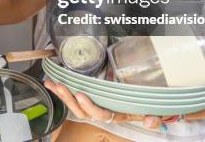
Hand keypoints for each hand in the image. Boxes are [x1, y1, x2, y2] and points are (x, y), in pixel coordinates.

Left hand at [44, 80, 166, 128]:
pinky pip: (72, 97)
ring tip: (52, 84)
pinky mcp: (88, 98)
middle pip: (82, 110)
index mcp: (116, 115)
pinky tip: (51, 83)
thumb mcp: (154, 112)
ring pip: (75, 105)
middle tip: (61, 86)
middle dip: (70, 99)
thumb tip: (149, 121)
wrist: (143, 104)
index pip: (101, 114)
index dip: (90, 106)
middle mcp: (102, 112)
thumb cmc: (146, 107)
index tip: (81, 94)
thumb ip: (154, 118)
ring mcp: (94, 105)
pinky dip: (61, 91)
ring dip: (62, 95)